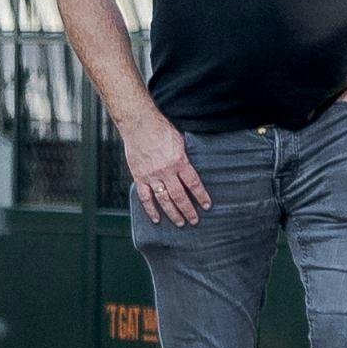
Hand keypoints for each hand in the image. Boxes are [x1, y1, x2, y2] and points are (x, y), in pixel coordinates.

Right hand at [123, 111, 207, 230]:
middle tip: (194, 220)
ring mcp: (152, 176)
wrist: (139, 124)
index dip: (201, 196)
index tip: (207, 206)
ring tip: (180, 223)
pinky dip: (150, 210)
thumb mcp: (180, 141)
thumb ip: (185, 157)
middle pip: (180, 196)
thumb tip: (192, 169)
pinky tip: (156, 219)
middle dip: (188, 210)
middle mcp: (166, 171)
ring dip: (173, 213)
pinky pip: (145, 197)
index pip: (194, 183)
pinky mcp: (139, 177)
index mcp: (179, 161)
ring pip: (164, 200)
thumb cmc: (161, 129)